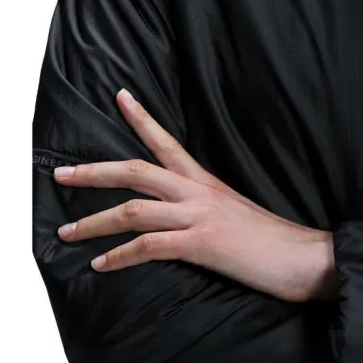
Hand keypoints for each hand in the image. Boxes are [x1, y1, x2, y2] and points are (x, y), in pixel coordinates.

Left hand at [52, 89, 337, 302]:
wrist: (301, 256)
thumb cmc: (269, 240)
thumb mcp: (232, 212)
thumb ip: (203, 208)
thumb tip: (177, 216)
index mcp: (206, 182)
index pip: (166, 141)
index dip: (141, 118)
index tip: (120, 96)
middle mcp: (199, 192)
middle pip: (137, 170)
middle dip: (94, 172)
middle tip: (61, 174)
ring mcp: (199, 215)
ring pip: (134, 208)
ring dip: (94, 221)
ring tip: (67, 232)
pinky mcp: (202, 243)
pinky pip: (149, 245)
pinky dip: (120, 256)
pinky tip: (101, 266)